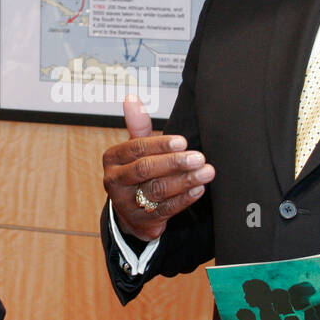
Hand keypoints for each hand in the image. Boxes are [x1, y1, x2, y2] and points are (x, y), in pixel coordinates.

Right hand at [102, 96, 214, 241]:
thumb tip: (131, 98)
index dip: (160, 145)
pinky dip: (184, 199)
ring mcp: (126, 203)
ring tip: (205, 172)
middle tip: (198, 158)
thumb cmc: (137, 172)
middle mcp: (115, 181)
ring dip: (184, 181)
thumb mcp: (135, 148)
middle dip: (174, 163)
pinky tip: (199, 189)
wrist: (131, 211)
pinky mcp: (141, 221)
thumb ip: (137, 125)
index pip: (136, 148)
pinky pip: (165, 210)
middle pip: (145, 170)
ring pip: (156, 191)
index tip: (183, 142)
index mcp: (113, 159)